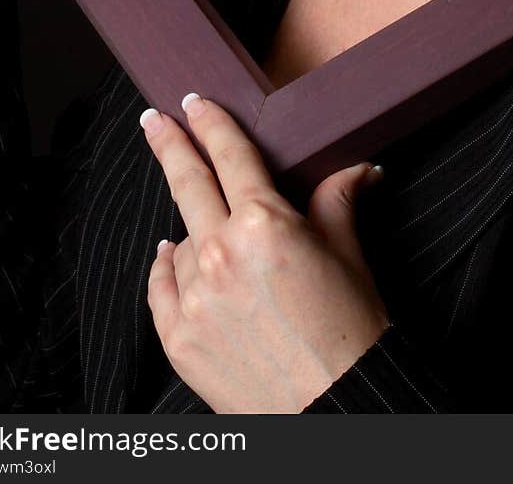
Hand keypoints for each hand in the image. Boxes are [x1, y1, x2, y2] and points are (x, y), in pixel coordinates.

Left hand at [141, 95, 389, 413]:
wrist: (335, 409)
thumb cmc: (350, 331)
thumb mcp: (348, 254)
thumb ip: (338, 200)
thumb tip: (360, 167)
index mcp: (265, 223)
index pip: (231, 157)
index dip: (212, 124)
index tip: (195, 103)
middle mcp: (221, 254)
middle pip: (187, 183)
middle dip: (169, 145)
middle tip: (152, 120)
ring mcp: (194, 297)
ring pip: (182, 244)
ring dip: (195, 235)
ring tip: (220, 247)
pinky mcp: (179, 337)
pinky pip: (161, 288)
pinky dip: (167, 269)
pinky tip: (172, 257)